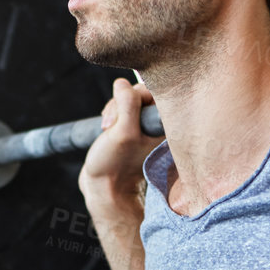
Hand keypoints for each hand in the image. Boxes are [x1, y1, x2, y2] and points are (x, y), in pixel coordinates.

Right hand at [80, 77, 163, 208]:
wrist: (104, 186)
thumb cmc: (115, 163)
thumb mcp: (123, 133)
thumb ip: (128, 105)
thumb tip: (122, 84)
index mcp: (165, 123)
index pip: (153, 90)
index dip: (133, 96)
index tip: (123, 116)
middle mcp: (159, 121)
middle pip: (139, 91)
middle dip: (119, 104)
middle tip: (111, 126)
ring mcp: (146, 123)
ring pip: (127, 98)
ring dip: (113, 110)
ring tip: (107, 131)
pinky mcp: (133, 125)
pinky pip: (121, 106)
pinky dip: (111, 114)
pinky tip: (107, 129)